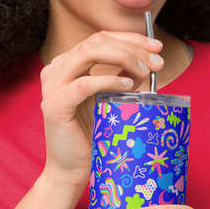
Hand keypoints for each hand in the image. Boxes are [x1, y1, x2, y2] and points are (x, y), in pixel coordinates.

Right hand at [39, 31, 162, 189]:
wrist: (71, 171)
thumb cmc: (92, 137)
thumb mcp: (110, 100)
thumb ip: (122, 78)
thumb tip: (148, 63)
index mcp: (67, 65)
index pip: (100, 38)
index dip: (131, 38)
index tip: (157, 48)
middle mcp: (55, 70)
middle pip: (96, 41)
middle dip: (132, 47)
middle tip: (157, 62)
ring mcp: (52, 87)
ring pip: (89, 53)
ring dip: (123, 58)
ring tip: (146, 73)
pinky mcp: (54, 106)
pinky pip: (84, 84)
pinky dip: (109, 80)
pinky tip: (128, 86)